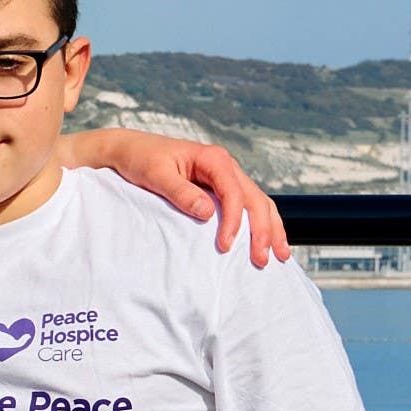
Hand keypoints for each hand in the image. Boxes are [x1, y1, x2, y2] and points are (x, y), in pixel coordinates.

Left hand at [72, 128, 288, 265]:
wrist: (130, 150)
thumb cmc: (141, 159)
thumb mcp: (156, 175)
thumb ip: (181, 192)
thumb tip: (208, 213)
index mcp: (213, 159)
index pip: (234, 193)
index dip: (234, 222)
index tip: (225, 248)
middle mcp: (226, 166)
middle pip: (255, 199)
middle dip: (263, 230)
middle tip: (262, 260)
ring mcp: (225, 177)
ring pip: (258, 202)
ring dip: (270, 228)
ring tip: (280, 255)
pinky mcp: (220, 188)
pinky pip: (246, 206)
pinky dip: (258, 224)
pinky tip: (266, 242)